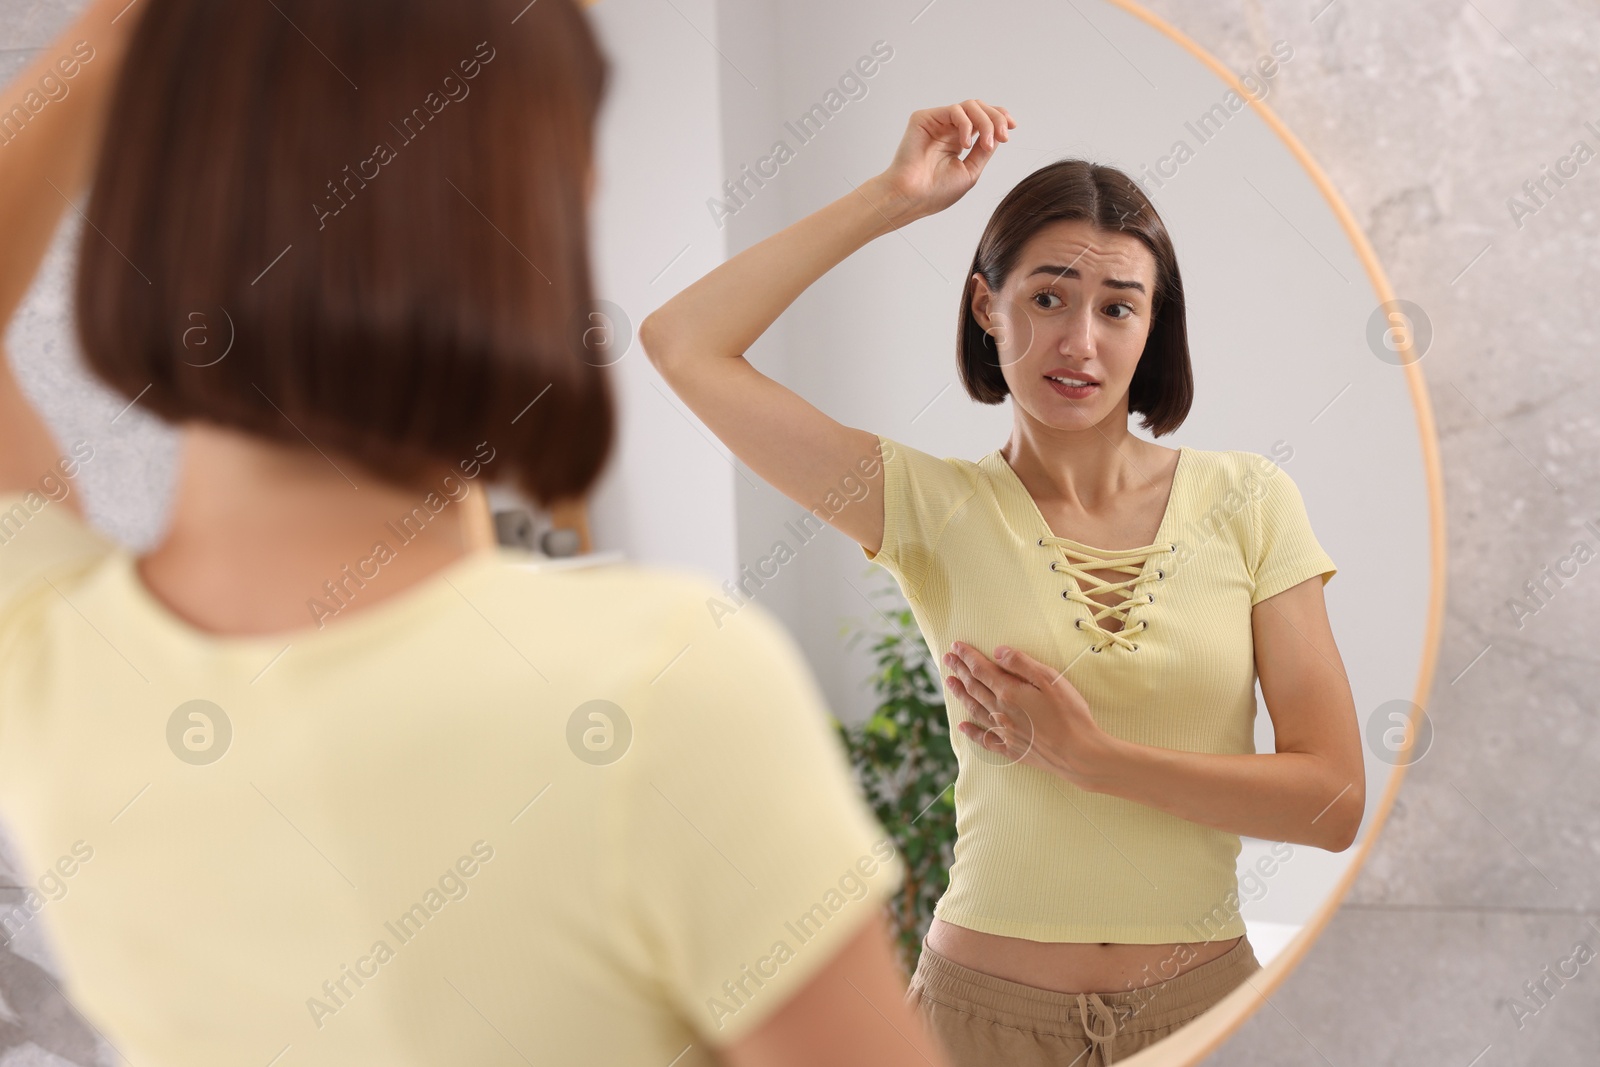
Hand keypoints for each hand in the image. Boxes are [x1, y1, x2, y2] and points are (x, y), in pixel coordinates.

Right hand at [874, 100, 1014, 223]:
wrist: (911, 197)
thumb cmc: (935, 192)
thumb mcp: (971, 171)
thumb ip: (985, 150)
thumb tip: (999, 133)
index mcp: (958, 141)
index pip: (982, 120)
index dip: (999, 118)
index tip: (1012, 128)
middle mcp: (948, 129)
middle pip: (980, 108)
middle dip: (997, 119)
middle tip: (1003, 136)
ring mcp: (937, 123)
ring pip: (970, 106)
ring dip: (985, 121)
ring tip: (988, 142)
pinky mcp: (924, 118)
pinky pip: (954, 110)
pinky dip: (966, 124)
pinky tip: (965, 143)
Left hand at [942, 641, 1116, 789]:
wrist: (1079, 753)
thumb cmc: (1069, 713)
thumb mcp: (1050, 680)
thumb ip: (1022, 664)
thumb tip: (998, 651)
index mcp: (1009, 692)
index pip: (981, 669)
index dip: (967, 656)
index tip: (955, 646)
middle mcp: (1001, 712)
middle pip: (974, 687)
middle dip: (959, 670)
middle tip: (947, 658)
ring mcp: (1004, 732)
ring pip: (975, 709)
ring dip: (961, 694)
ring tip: (949, 682)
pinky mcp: (1011, 749)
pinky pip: (985, 739)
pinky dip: (972, 732)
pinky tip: (963, 727)